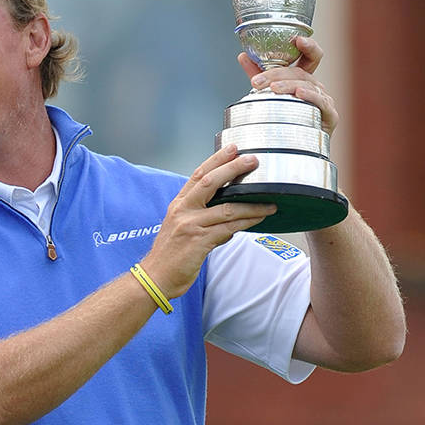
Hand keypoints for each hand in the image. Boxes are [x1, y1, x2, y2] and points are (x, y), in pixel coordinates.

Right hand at [141, 145, 276, 298]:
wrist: (155, 277)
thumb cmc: (169, 254)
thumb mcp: (180, 227)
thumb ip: (202, 217)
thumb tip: (228, 215)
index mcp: (179, 204)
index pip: (198, 175)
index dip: (216, 160)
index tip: (231, 148)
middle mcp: (183, 210)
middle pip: (210, 182)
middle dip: (233, 168)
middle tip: (252, 160)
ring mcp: (190, 225)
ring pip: (226, 208)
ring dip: (251, 204)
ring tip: (269, 201)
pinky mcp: (199, 241)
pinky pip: (228, 229)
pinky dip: (246, 222)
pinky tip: (259, 219)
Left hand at [236, 35, 338, 135]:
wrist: (299, 145)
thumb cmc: (287, 116)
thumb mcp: (271, 92)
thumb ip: (259, 74)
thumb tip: (243, 56)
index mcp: (304, 77)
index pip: (310, 56)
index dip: (307, 46)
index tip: (297, 39)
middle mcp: (316, 85)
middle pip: (299, 72)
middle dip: (277, 74)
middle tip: (257, 81)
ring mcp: (324, 99)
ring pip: (306, 86)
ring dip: (288, 85)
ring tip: (272, 89)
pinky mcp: (330, 114)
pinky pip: (320, 102)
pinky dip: (309, 96)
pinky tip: (299, 95)